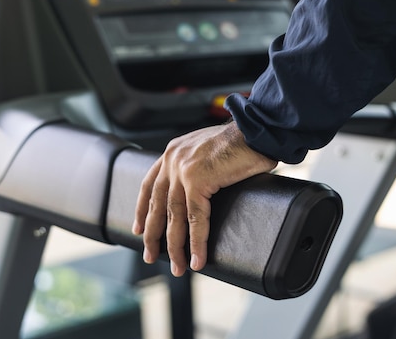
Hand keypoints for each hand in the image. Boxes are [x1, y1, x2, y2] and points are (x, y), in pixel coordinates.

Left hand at [131, 121, 276, 276]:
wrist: (257, 129)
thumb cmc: (242, 140)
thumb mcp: (209, 151)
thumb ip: (199, 168)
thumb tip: (202, 191)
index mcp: (173, 152)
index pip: (149, 184)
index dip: (142, 208)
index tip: (138, 227)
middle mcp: (173, 159)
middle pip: (156, 204)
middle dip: (152, 234)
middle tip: (150, 255)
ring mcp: (183, 169)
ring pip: (174, 216)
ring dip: (175, 246)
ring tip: (178, 266)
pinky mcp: (198, 179)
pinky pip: (196, 219)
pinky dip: (197, 242)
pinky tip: (197, 258)